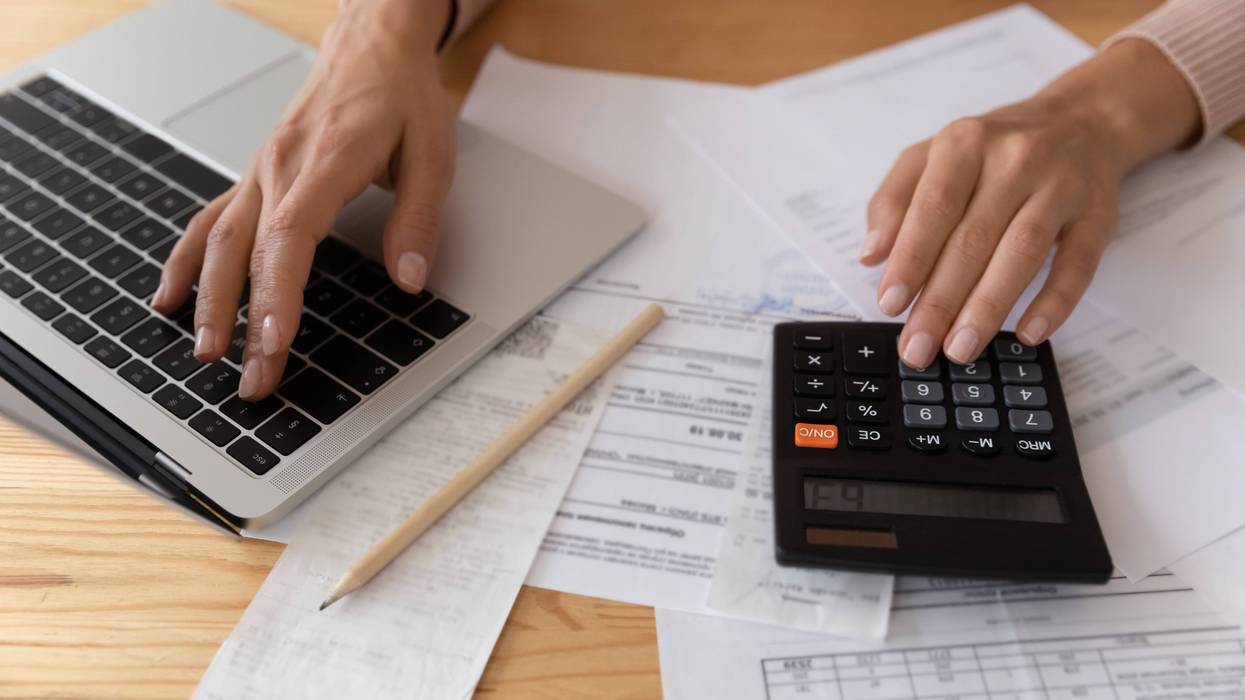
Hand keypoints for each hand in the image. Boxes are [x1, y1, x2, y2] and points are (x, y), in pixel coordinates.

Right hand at [151, 0, 454, 399]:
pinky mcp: (256, 176)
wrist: (371, 46)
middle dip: (244, 321)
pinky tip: (171, 296)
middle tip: (252, 380)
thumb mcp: (433, 154)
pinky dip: (187, 261)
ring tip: (205, 352)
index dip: (278, 292)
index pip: (291, 235)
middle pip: (249, 252)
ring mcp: (260, 171)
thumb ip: (418, 218)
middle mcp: (280, 167)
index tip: (275, 340)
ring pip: (219, 240)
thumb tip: (409, 277)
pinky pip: (210, 220)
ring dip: (209, 300)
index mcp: (325, 161)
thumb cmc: (401, 97)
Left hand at [861, 39, 1199, 367]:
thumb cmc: (992, 151)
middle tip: (918, 348)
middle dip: (940, 301)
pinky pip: (1078, 264)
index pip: (933, 208)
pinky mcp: (1096, 215)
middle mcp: (1015, 160)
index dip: (910, 259)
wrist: (1082, 122)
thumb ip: (894, 200)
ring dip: (988, 307)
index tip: (889, 304)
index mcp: (965, 143)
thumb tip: (871, 255)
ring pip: (1022, 253)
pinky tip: (1028, 333)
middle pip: (972, 239)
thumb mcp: (932, 156)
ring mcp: (1061, 186)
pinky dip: (1054, 302)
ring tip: (959, 349)